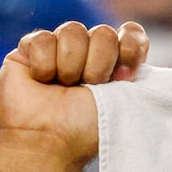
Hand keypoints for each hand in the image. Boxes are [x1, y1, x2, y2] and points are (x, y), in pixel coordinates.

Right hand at [0, 22, 147, 171]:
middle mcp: (88, 54)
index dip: (129, 49)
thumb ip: (141, 78)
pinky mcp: (30, 49)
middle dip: (98, 64)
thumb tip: (141, 59)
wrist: (48, 142)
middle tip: (86, 89)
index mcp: (115, 66)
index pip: (131, 34)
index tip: (123, 77)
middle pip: (103, 32)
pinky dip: (43, 63)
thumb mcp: (125, 104)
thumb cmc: (85, 131)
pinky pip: (43, 37)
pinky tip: (40, 82)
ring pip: (73, 30)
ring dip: (70, 65)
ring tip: (61, 88)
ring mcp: (59, 49)